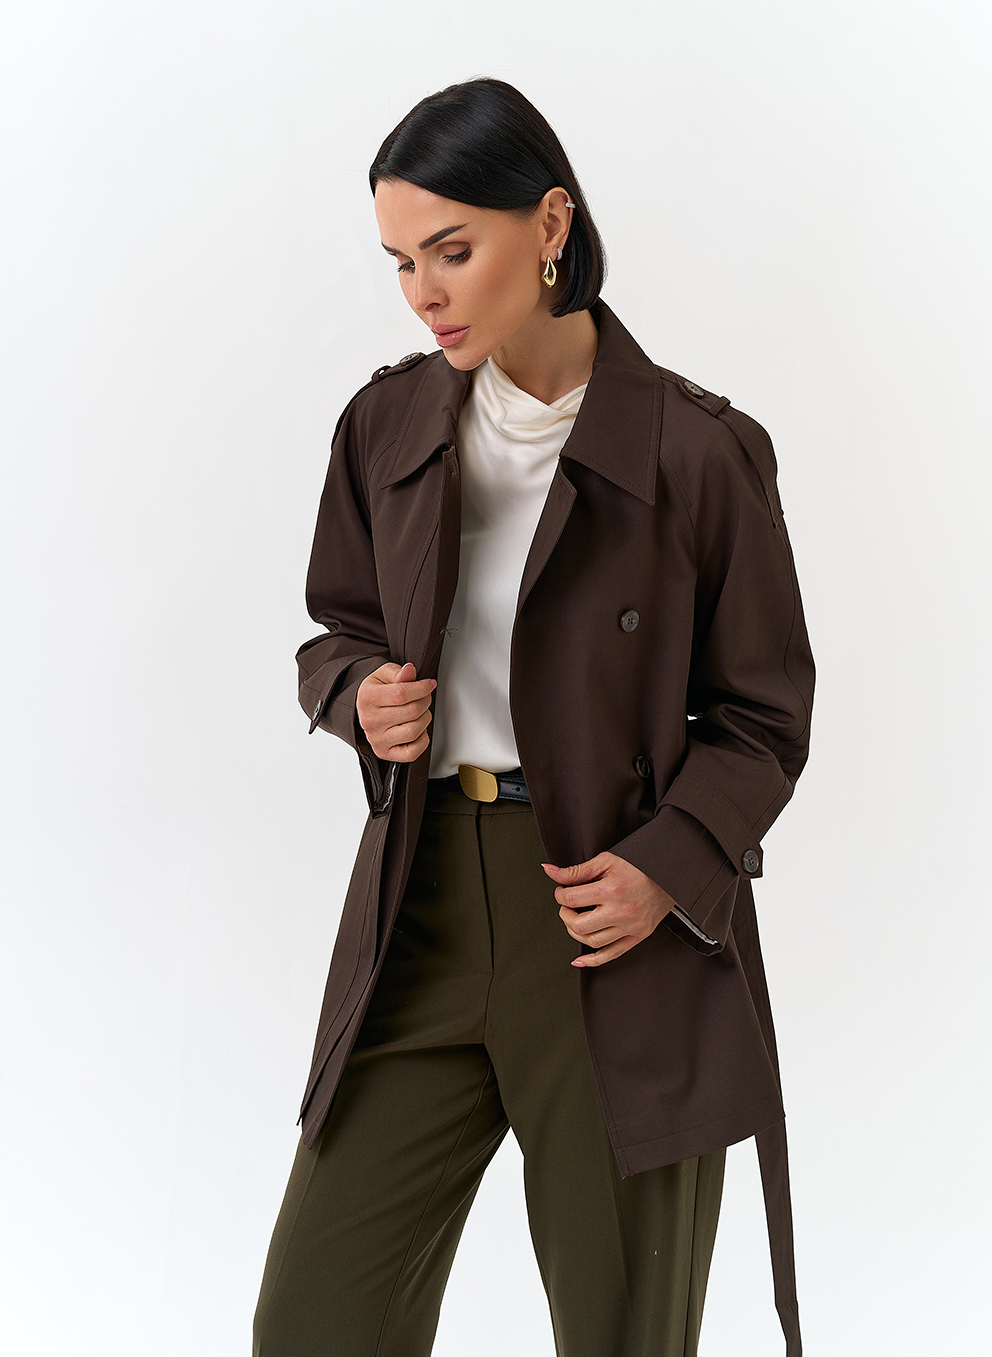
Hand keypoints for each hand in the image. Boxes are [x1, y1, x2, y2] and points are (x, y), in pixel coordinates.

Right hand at [356, 661, 436, 761]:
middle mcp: (369, 720)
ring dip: (425, 719)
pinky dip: (422, 741)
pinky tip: (417, 730)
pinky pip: (412, 753)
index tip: (429, 685)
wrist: (366, 709)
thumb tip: (409, 670)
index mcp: (368, 697)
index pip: (402, 693)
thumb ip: (398, 672)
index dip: (422, 688)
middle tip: (424, 697)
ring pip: (414, 731)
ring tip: (420, 713)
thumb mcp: (384, 675)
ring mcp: (377, 739)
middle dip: (425, 701)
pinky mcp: (384, 753)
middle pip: (411, 712)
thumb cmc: (377, 691)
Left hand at [542, 852, 675, 967]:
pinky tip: (580, 960)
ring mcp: (631, 926)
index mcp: (612, 889)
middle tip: (567, 905)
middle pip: (579, 925)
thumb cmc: (639, 863)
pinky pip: (613, 954)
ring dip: (576, 932)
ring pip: (592, 941)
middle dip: (565, 915)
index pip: (571, 899)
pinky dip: (593, 960)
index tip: (562, 890)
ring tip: (575, 920)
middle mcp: (621, 911)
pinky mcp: (639, 935)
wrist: (671, 872)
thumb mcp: (606, 860)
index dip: (560, 894)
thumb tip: (549, 871)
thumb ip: (576, 870)